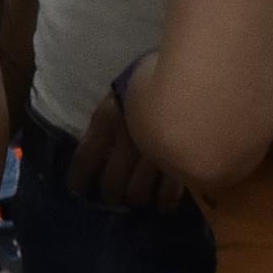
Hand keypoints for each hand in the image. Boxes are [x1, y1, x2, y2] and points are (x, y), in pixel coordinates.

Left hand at [73, 88, 181, 212]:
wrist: (195, 70)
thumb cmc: (153, 76)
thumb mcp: (121, 93)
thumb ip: (108, 120)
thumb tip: (97, 150)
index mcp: (108, 120)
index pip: (85, 160)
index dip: (78, 180)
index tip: (78, 189)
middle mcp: (128, 141)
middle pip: (112, 184)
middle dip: (110, 195)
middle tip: (114, 197)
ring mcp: (155, 153)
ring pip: (138, 193)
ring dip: (135, 199)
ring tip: (138, 198)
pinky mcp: (182, 160)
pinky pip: (168, 194)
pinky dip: (163, 202)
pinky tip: (162, 202)